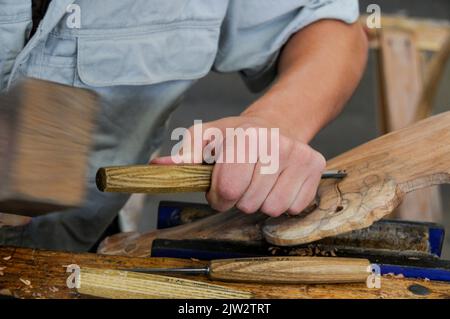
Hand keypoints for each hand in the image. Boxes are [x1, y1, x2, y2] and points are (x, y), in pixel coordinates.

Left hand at [151, 115, 325, 216]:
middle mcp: (276, 145)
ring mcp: (299, 156)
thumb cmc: (237, 136)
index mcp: (246, 137)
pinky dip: (283, 202)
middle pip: (249, 202)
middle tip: (241, 183)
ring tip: (259, 183)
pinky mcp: (315, 167)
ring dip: (260, 202)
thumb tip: (158, 166)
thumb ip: (184, 154)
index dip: (219, 195)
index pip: (228, 189)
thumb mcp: (206, 137)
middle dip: (238, 199)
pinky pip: (295, 207)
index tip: (219, 188)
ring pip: (273, 208)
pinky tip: (277, 184)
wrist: (276, 124)